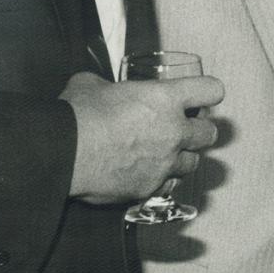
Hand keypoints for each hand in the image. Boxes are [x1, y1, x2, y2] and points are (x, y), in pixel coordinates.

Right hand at [63, 72, 222, 202]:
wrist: (62, 154)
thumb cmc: (77, 115)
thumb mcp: (92, 85)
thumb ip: (108, 86)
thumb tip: (102, 88)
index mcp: (165, 99)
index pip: (210, 90)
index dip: (208, 92)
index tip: (203, 96)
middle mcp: (173, 132)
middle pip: (210, 133)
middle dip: (200, 130)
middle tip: (186, 128)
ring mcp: (164, 163)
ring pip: (193, 163)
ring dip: (183, 157)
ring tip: (166, 153)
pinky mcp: (149, 187)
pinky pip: (168, 185)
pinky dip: (163, 180)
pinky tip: (149, 173)